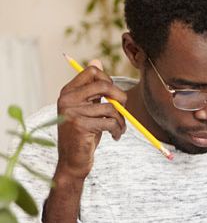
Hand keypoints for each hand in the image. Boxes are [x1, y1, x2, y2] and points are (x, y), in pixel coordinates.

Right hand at [55, 59, 127, 181]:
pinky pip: (110, 122)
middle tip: (124, 110)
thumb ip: (93, 89)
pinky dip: (118, 130)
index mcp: (68, 92)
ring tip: (119, 130)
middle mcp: (67, 99)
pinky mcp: (80, 125)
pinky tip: (115, 137)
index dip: (109, 80)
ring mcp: (72, 112)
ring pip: (111, 108)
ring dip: (121, 121)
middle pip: (103, 85)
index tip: (114, 95)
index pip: (91, 71)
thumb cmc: (84, 134)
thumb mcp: (88, 108)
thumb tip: (97, 60)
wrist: (73, 161)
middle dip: (120, 97)